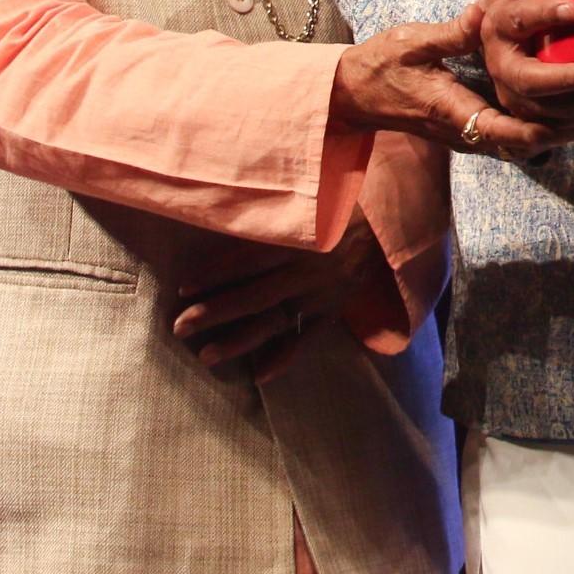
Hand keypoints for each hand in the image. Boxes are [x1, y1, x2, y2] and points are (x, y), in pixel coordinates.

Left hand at [169, 214, 386, 382]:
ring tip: (206, 355)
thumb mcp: (315, 198)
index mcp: (302, 239)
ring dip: (240, 340)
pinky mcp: (335, 310)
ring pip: (276, 321)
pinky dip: (285, 357)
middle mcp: (310, 271)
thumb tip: (230, 206)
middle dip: (214, 312)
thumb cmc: (345, 203)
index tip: (183, 287)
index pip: (250, 259)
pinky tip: (259, 375)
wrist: (394, 222)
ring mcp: (323, 295)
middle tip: (179, 327)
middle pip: (255, 295)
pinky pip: (308, 339)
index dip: (215, 273)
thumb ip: (278, 210)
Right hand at [325, 0, 573, 159]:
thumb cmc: (384, 67)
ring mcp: (486, 133)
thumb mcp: (415, 44)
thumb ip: (454, 32)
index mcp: (456, 115)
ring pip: (548, 134)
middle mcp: (476, 133)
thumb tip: (484, 9)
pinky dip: (573, 113)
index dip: (555, 112)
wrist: (359, 96)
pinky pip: (540, 127)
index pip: (511, 131)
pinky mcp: (493, 126)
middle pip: (544, 133)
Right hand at [472, 0, 573, 147]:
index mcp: (496, 28)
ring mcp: (522, 99)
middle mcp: (505, 68)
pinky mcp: (543, 120)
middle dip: (566, 78)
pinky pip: (573, 122)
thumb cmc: (517, 13)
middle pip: (530, 79)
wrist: (508, 56)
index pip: (515, 20)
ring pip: (558, 109)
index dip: (541, 15)